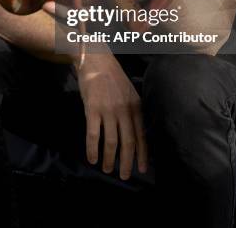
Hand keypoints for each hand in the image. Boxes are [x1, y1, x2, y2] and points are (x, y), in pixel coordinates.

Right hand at [75, 51, 147, 179]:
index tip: (142, 168)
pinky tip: (92, 158)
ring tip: (107, 169)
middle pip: (128, 142)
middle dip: (127, 162)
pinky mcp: (92, 109)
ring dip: (110, 159)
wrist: (95, 59)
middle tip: (124, 176)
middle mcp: (124, 109)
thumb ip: (132, 110)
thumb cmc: (112, 76)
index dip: (142, 154)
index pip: (142, 134)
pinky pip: (93, 135)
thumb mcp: (129, 92)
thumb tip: (136, 132)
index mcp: (135, 106)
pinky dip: (92, 149)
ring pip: (111, 141)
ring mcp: (108, 109)